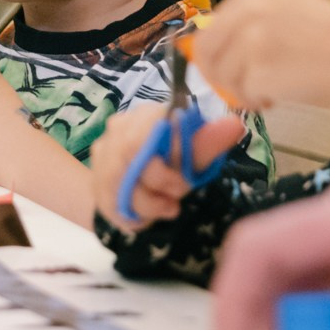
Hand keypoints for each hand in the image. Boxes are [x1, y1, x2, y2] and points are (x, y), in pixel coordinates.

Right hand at [93, 106, 246, 228]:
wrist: (149, 184)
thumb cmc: (177, 164)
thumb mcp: (196, 156)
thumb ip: (211, 141)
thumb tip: (234, 124)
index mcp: (145, 115)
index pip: (140, 137)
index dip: (163, 168)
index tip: (184, 182)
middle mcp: (117, 129)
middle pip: (130, 162)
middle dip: (158, 186)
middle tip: (176, 196)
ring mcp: (102, 155)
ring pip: (120, 186)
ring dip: (148, 203)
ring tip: (167, 207)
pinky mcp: (96, 181)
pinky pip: (112, 203)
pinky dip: (135, 214)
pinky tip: (148, 214)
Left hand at [194, 0, 329, 113]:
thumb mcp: (296, 15)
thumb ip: (256, 23)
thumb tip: (212, 47)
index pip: (214, 23)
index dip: (222, 51)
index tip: (238, 66)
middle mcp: (253, 6)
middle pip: (208, 49)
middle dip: (224, 74)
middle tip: (250, 86)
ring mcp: (254, 37)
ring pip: (222, 75)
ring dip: (244, 90)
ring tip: (276, 90)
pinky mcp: (259, 69)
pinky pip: (242, 94)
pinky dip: (258, 102)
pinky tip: (283, 97)